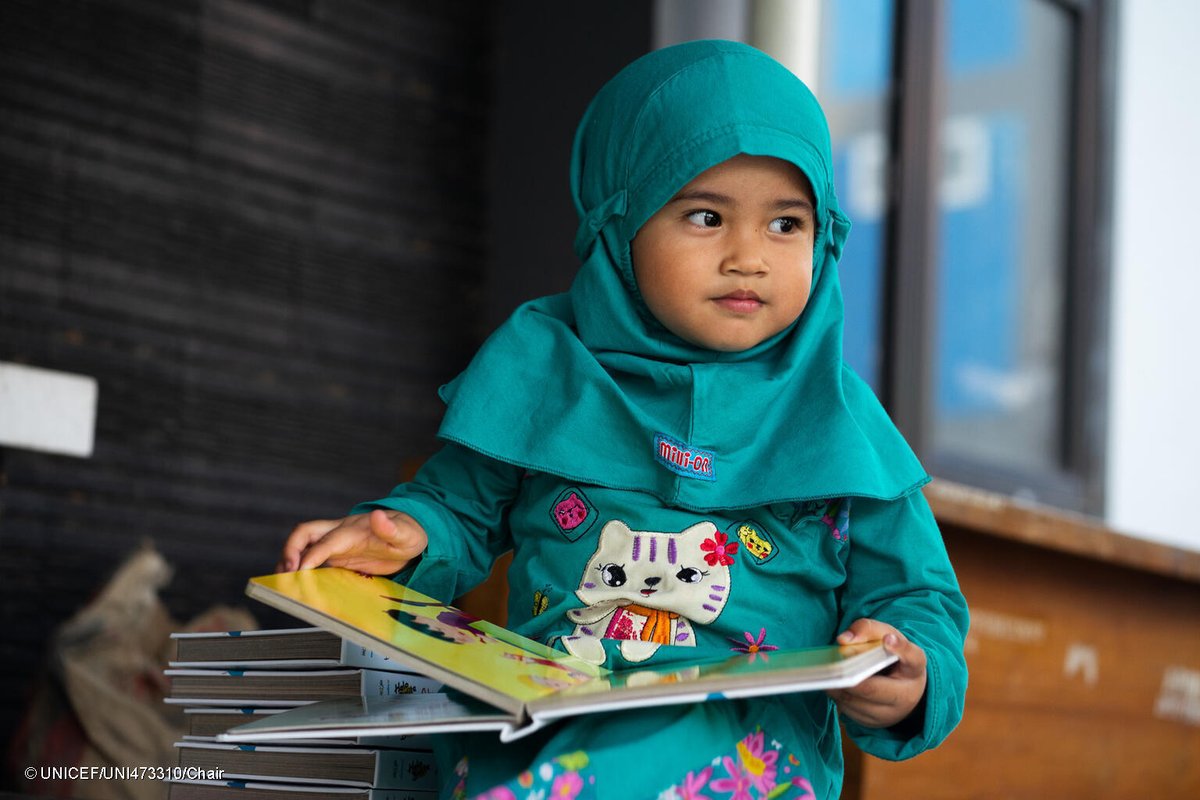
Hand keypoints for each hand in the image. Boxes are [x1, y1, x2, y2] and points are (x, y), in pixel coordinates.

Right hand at [276, 509, 427, 575]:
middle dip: (290, 549)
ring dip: (290, 558)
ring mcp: (337, 543)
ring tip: (283, 579)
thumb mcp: (408, 534)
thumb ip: (392, 528)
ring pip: (304, 544)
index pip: (327, 541)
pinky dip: (300, 568)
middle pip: (305, 533)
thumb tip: (378, 515)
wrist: (411, 535)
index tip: (301, 570)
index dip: (312, 555)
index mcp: (354, 530)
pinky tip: (297, 582)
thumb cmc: (409, 533)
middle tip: (286, 572)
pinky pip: (313, 558)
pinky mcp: (338, 555)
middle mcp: (340, 533)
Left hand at [826, 618, 927, 728]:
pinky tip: (835, 684)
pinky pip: (847, 710)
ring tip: (830, 674)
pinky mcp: (872, 724)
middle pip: (871, 688)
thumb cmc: (891, 658)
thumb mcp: (885, 636)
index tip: (888, 639)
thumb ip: (867, 629)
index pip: (913, 658)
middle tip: (832, 667)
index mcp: (914, 668)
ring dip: (838, 687)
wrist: (900, 688)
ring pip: (854, 702)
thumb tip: (843, 640)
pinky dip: (838, 696)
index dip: (900, 649)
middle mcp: (906, 695)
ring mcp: (890, 715)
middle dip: (848, 678)